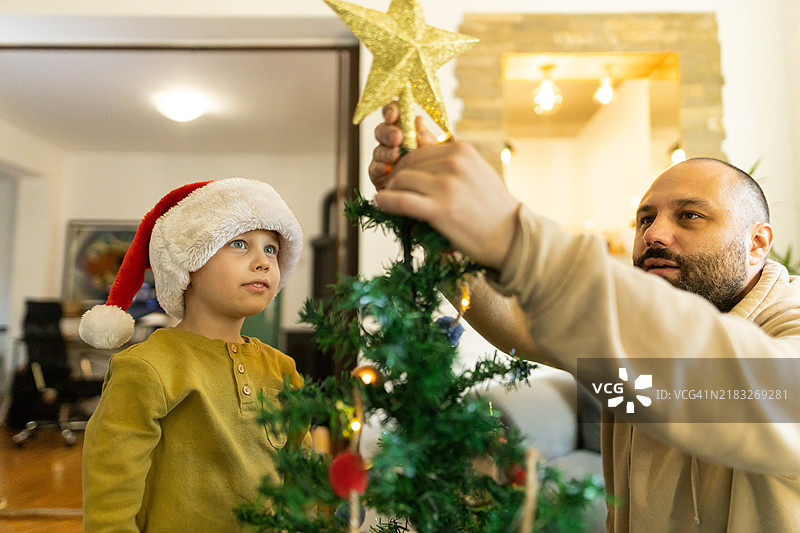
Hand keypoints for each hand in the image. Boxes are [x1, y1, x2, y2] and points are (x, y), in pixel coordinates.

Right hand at [368, 102, 437, 190]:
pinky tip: (385, 169)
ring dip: (385, 151)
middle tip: (397, 138)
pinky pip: (373, 169)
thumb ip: (426, 137)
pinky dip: (378, 167)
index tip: (393, 115)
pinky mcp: (379, 175)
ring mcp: (384, 157)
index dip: (391, 110)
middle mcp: (392, 140)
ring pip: (378, 149)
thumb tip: (418, 122)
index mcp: (406, 128)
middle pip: (382, 130)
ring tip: (395, 155)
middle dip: (388, 132)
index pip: (394, 112)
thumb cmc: (437, 167)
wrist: (435, 193)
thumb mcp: (436, 152)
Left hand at [374, 141, 519, 269]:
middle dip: (394, 175)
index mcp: (462, 150)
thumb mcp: (476, 172)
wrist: (511, 237)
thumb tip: (420, 152)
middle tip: (388, 188)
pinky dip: (386, 201)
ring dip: (390, 189)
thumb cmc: (493, 208)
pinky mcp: (439, 209)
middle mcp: (454, 163)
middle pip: (407, 163)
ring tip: (386, 198)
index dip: (403, 163)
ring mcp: (446, 185)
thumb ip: (451, 162)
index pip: (419, 150)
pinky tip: (380, 203)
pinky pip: (401, 200)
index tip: (398, 175)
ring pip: (401, 180)